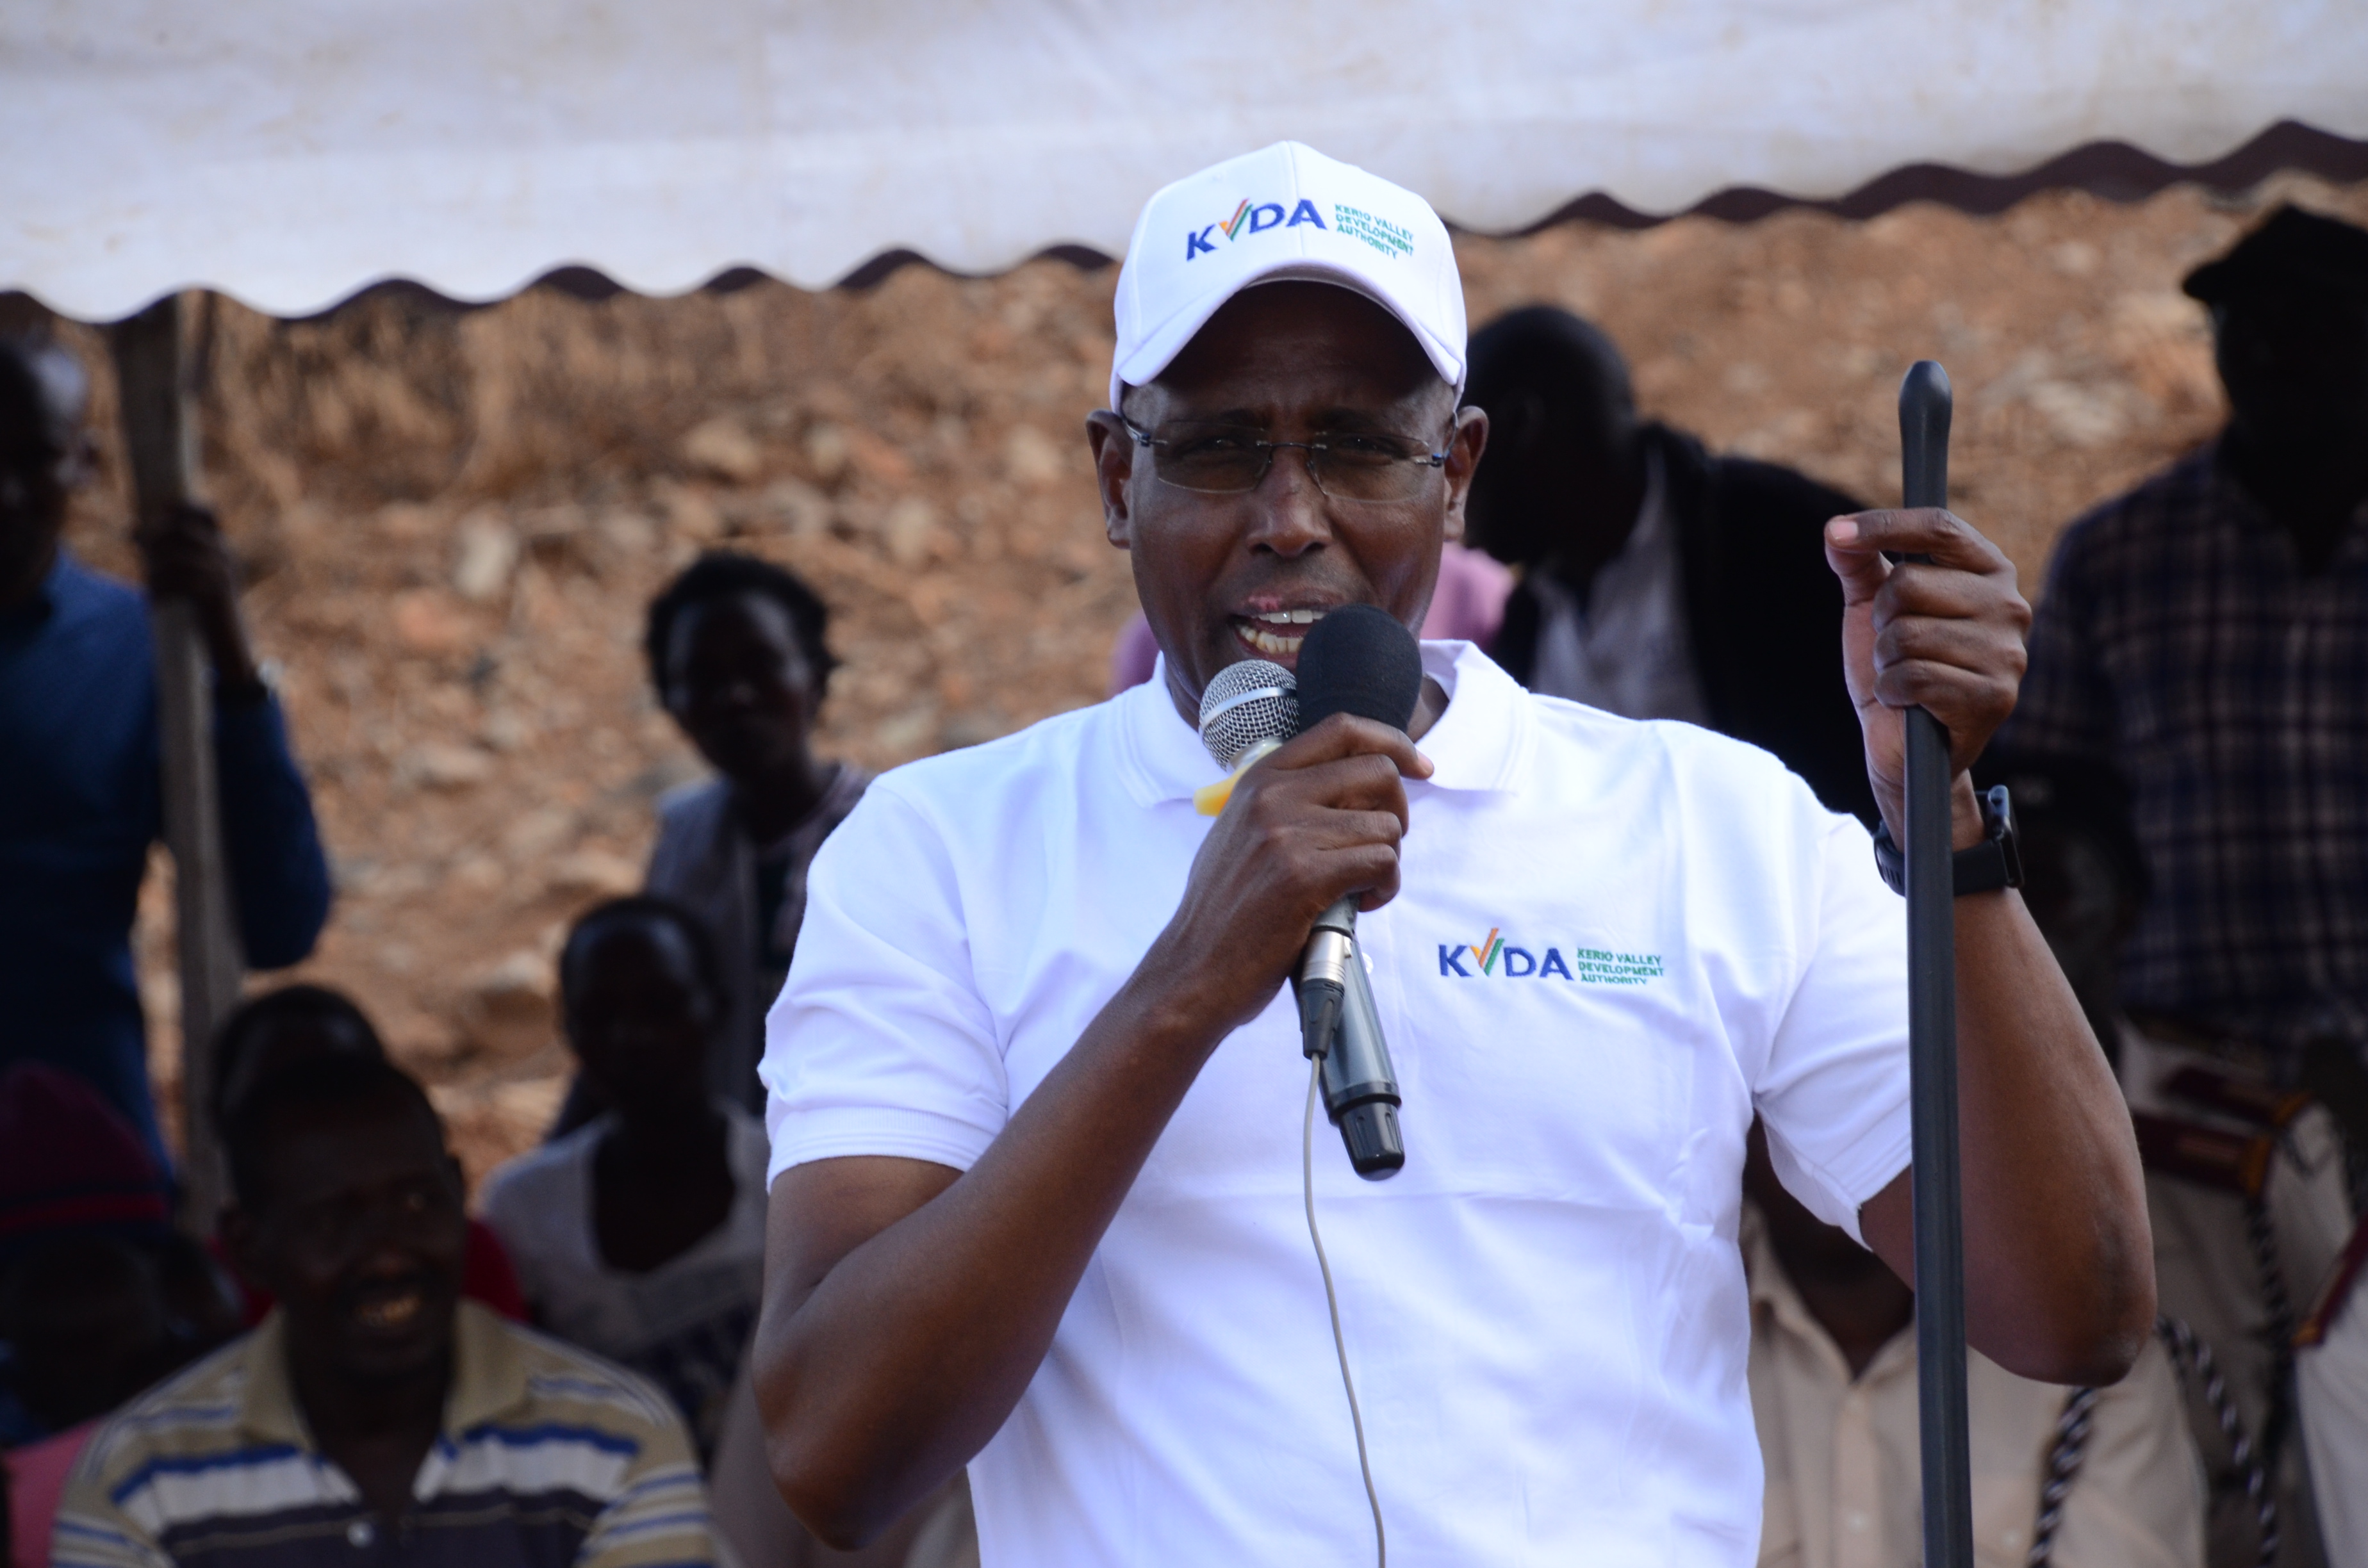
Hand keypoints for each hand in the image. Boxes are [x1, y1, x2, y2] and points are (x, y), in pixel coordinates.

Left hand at [136, 501, 260, 692]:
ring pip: (176, 557)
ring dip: (155, 569)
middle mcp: (225, 556)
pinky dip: (161, 590)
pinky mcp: (213, 593)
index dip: (183, 507)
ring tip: (149, 583)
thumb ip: (164, 553)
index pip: (207, 515)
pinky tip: (155, 600)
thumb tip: (132, 529)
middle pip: (181, 531)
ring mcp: (221, 574)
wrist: (228, 643)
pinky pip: (178, 582)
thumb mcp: (185, 576)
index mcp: (221, 549)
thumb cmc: (201, 608)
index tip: (159, 510)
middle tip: (137, 544)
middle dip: (154, 537)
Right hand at [1150, 714, 1432, 1037]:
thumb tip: (1352, 790)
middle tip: (1382, 848)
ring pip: (1385, 826)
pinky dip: (1384, 887)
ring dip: (1388, 862)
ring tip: (1361, 890)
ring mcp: (1287, 833)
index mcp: (1259, 779)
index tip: (1419, 767)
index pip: (1341, 729)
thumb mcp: (1240, 832)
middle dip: (1398, 811)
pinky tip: (1362, 905)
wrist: (1193, 968)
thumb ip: (1286, 802)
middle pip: (1377, 772)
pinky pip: (1381, 862)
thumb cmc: (1224, 911)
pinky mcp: (1304, 875)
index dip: (1393, 743)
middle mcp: (1272, 795)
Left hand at [1824, 508, 2029, 846]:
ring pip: (1906, 634)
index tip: (1836, 533)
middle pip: (1909, 584)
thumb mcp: (1872, 608)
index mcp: (1988, 571)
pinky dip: (1892, 691)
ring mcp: (2007, 653)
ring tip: (1902, 675)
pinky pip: (1913, 677)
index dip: (1884, 525)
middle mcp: (2010, 606)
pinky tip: (1906, 702)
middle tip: (1893, 645)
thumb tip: (1834, 531)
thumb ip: (1858, 564)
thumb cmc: (1895, 666)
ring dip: (1886, 660)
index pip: (1939, 528)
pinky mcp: (1994, 697)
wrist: (1904, 746)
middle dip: (1881, 618)